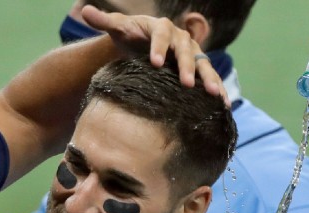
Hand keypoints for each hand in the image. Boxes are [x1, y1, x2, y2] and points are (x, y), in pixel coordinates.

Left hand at [80, 5, 224, 98]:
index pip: (161, 34)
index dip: (159, 47)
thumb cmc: (130, 36)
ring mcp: (192, 53)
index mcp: (161, 26)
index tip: (155, 63)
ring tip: (213, 94)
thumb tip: (86, 11)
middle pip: (186, 50)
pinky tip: (222, 105)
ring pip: (202, 64)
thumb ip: (104, 21)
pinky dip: (217, 89)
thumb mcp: (118, 28)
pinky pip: (209, 77)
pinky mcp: (198, 68)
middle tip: (185, 83)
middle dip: (186, 66)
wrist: (143, 45)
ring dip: (209, 79)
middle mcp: (180, 38)